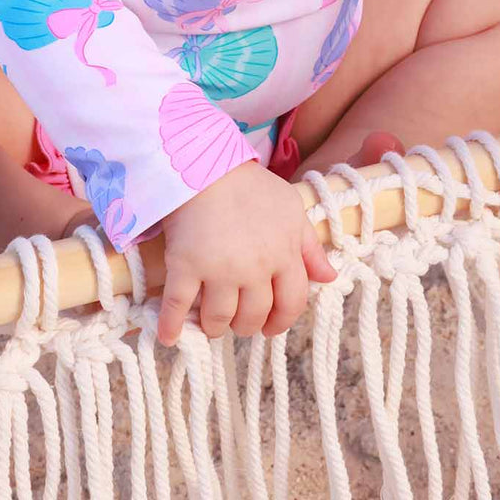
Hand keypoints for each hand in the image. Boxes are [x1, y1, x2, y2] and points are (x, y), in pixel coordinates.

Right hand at [156, 161, 337, 345]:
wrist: (204, 164)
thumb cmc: (250, 185)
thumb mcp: (290, 210)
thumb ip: (310, 247)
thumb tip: (330, 277)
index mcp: (284, 254)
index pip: (292, 303)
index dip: (281, 320)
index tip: (269, 326)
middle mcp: (255, 267)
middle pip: (254, 317)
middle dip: (246, 324)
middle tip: (237, 319)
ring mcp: (219, 269)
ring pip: (220, 319)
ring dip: (215, 326)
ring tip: (209, 321)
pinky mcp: (186, 265)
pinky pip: (178, 307)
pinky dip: (172, 327)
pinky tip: (170, 336)